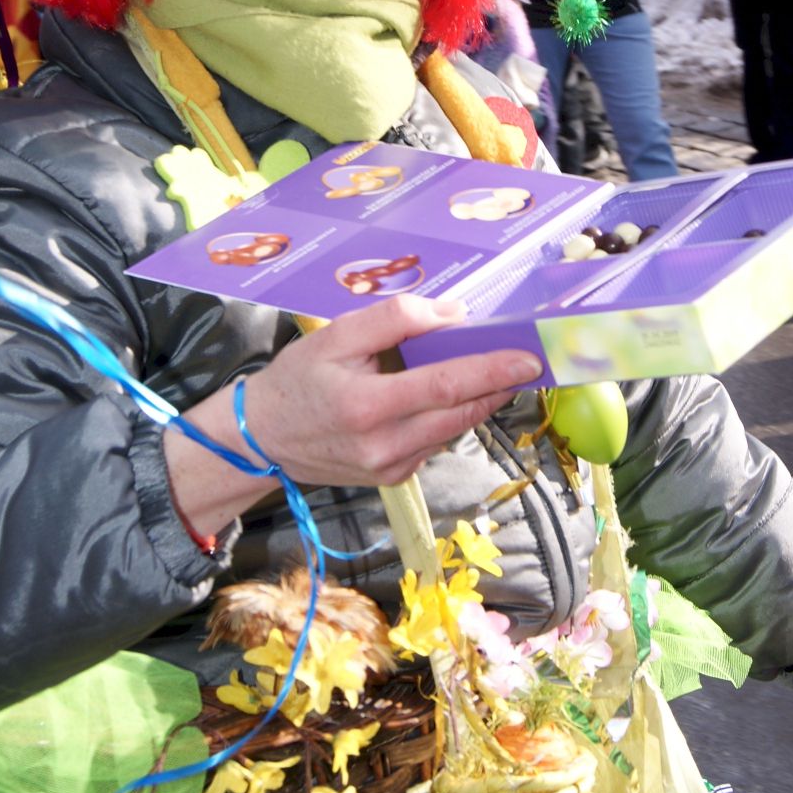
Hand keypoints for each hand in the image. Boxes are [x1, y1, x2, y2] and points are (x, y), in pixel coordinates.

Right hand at [168, 296, 541, 532]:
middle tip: (528, 359)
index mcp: (367, 406)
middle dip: (498, 385)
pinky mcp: (394, 478)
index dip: (492, 371)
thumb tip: (452, 314)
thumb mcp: (336, 334)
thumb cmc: (298, 378)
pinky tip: (445, 395)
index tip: (529, 358)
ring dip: (476, 400)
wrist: (263, 437)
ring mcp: (391, 468)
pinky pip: (435, 441)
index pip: (446, 385)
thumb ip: (395, 318)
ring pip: (453, 429)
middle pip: (460, 412)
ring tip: (493, 369)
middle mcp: (384, 445)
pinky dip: (448, 416)